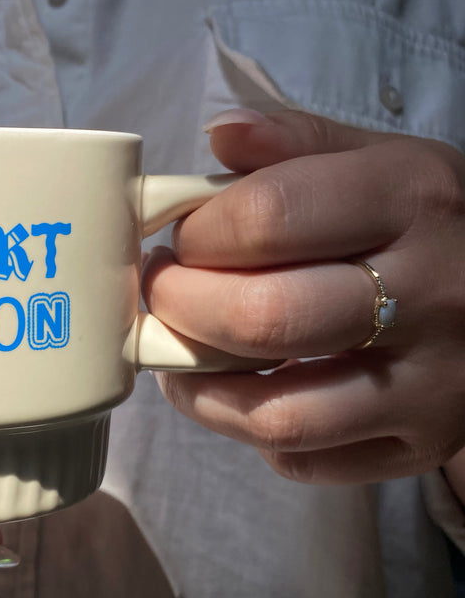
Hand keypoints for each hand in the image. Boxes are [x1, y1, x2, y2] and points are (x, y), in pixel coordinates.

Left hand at [142, 109, 464, 485]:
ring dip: (198, 386)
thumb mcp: (380, 159)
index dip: (197, 233)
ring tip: (176, 352)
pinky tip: (239, 391)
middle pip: (266, 320)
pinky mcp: (421, 444)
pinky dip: (249, 432)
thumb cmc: (426, 223)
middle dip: (181, 306)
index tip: (180, 237)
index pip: (268, 218)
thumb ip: (296, 141)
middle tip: (163, 291)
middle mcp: (434, 295)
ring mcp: (433, 383)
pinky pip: (306, 461)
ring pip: (280, 414)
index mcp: (414, 200)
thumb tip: (220, 135)